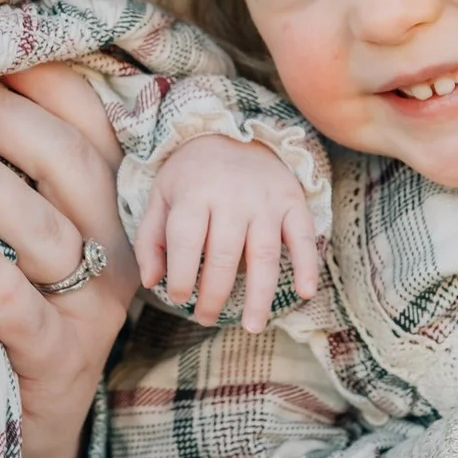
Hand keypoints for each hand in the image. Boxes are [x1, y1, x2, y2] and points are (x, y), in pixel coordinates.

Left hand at [0, 65, 138, 457]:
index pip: (84, 118)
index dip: (36, 73)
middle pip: (70, 163)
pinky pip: (32, 321)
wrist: (31, 431)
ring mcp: (89, 307)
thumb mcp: (20, 229)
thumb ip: (2, 161)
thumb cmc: (10, 307)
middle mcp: (111, 245)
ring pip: (50, 233)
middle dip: (5, 116)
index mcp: (104, 201)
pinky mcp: (58, 363)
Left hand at [135, 133, 320, 330]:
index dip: (182, 278)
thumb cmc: (191, 174)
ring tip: (252, 326)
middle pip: (224, 257)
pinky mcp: (292, 201)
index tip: (180, 299)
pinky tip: (305, 292)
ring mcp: (266, 200)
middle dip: (214, 295)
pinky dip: (307, 264)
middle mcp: (232, 197)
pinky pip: (304, 236)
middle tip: (206, 318)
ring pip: (264, 254)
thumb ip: (151, 238)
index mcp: (195, 194)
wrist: (232, 131)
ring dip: (260, 295)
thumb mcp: (161, 195)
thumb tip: (151, 282)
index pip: (187, 244)